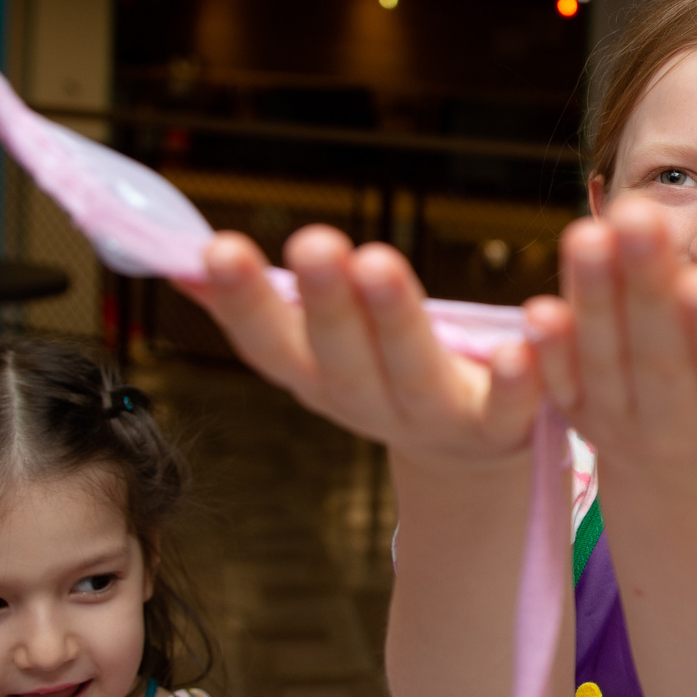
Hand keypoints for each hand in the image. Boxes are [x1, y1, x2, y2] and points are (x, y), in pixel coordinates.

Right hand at [180, 228, 541, 471]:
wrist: (468, 454)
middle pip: (342, 357)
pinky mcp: (504, 431)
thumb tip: (180, 258)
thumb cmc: (385, 371)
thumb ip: (262, 304)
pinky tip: (516, 345)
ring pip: (416, 374)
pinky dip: (514, 381)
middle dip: (325, 303)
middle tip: (312, 242)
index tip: (217, 250)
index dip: (243, 303)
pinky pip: (510, 409)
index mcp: (318, 379)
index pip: (270, 344)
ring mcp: (436, 422)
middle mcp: (370, 405)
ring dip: (397, 320)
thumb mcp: (318, 347)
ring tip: (377, 260)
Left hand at [526, 199, 696, 496]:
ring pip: (607, 361)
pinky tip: (535, 309)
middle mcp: (683, 425)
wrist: (688, 473)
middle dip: (649, 285)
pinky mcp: (578, 417)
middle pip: (663, 354)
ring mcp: (625, 424)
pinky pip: (559, 384)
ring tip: (587, 231)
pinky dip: (547, 352)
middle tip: (639, 216)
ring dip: (594, 297)